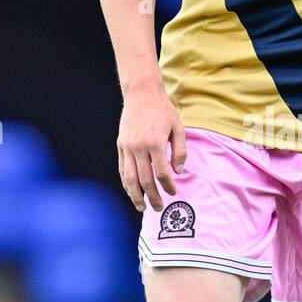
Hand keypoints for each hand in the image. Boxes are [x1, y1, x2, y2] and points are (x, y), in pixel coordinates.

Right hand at [117, 83, 186, 212]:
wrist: (141, 94)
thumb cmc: (163, 111)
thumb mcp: (178, 128)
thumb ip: (180, 151)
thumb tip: (178, 172)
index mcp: (155, 143)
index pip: (161, 173)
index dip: (168, 186)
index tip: (173, 192)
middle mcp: (139, 147)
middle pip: (144, 180)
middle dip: (152, 197)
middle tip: (158, 208)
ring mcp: (127, 147)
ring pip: (130, 178)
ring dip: (135, 195)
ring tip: (141, 207)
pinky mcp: (121, 146)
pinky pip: (122, 169)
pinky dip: (126, 183)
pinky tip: (132, 192)